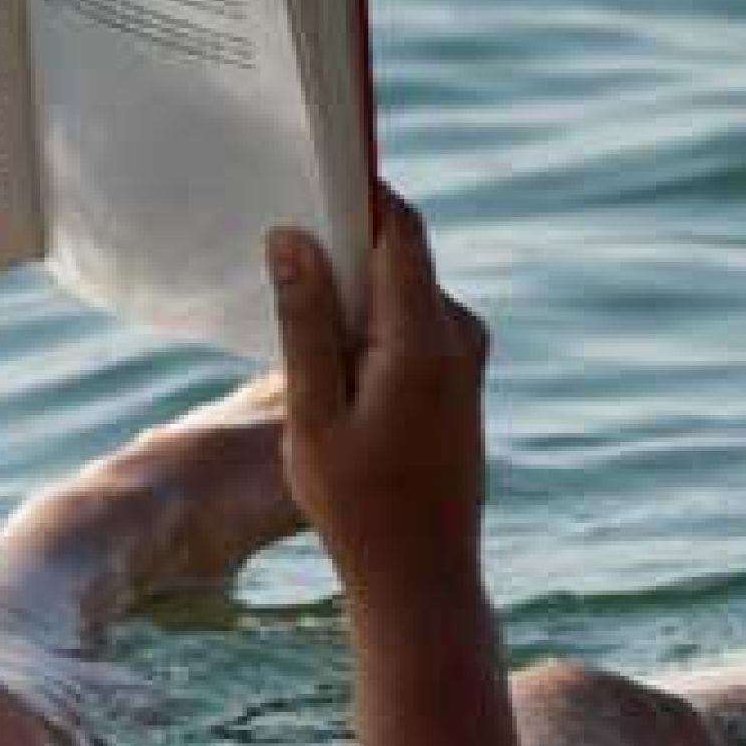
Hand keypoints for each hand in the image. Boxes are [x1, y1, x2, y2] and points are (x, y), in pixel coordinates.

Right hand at [265, 189, 488, 600]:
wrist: (422, 580)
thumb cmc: (358, 508)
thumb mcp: (314, 414)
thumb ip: (305, 321)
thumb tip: (292, 235)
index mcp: (424, 338)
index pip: (399, 226)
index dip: (357, 188)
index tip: (307, 165)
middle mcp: (459, 335)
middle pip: (399, 253)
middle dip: (343, 243)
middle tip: (278, 246)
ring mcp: (467, 357)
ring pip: (402, 291)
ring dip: (351, 294)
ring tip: (295, 325)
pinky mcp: (460, 378)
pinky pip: (410, 324)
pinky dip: (369, 327)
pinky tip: (328, 370)